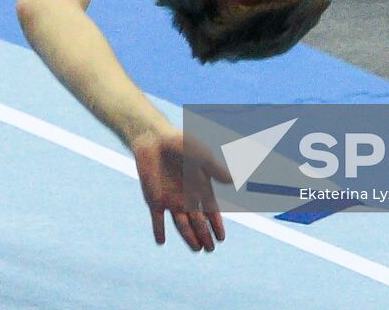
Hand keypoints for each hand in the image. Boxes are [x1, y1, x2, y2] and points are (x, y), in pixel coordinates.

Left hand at [131, 130, 230, 251]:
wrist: (155, 139)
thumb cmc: (181, 144)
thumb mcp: (201, 156)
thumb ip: (215, 169)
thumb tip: (233, 180)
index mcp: (201, 190)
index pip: (211, 213)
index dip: (217, 226)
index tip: (221, 239)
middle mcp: (187, 199)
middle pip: (198, 223)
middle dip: (204, 236)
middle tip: (209, 249)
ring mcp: (171, 201)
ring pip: (181, 225)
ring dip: (188, 237)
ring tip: (196, 249)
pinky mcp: (154, 200)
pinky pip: (157, 219)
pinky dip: (158, 230)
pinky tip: (161, 241)